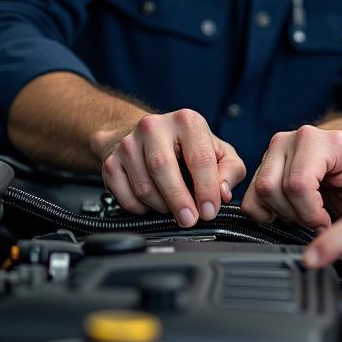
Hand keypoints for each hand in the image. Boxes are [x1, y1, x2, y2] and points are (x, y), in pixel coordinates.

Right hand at [95, 109, 246, 226]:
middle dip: (179, 200)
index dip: (206, 189)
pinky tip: (153, 203)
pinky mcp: (111, 161)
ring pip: (144, 186)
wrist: (148, 136)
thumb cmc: (188, 146)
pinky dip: (141, 208)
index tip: (209, 210)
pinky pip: (125, 196)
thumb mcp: (218, 151)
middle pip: (163, 168)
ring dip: (162, 205)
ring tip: (173, 206)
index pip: (198, 157)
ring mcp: (129, 143)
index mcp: (186, 121)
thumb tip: (223, 193)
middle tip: (190, 219)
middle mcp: (154, 127)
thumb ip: (230, 170)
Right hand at [241, 125, 341, 230]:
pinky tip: (286, 212)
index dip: (310, 213)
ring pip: (261, 191)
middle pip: (275, 188)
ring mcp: (276, 148)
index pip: (299, 183)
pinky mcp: (263, 162)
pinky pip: (250, 197)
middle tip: (317, 220)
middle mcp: (296, 138)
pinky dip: (264, 213)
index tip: (326, 222)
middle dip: (297, 215)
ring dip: (282, 214)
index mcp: (324, 140)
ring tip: (305, 214)